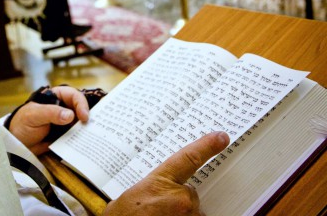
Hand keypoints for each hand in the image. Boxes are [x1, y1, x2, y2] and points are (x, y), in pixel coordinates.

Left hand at [8, 86, 89, 154]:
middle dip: (87, 117)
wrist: (16, 143)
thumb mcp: (34, 116)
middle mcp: (63, 108)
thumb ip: (51, 113)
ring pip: (80, 123)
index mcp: (55, 97)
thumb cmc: (22, 124)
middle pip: (80, 109)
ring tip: (91, 136)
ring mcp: (65, 122)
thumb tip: (70, 115)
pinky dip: (81, 139)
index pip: (73, 96)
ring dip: (85, 129)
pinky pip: (76, 136)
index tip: (84, 116)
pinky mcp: (65, 135)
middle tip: (91, 127)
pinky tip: (85, 144)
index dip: (81, 104)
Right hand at [103, 131, 229, 215]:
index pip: (189, 158)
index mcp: (161, 181)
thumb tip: (165, 190)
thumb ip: (154, 187)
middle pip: (190, 194)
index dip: (206, 146)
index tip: (221, 137)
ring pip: (192, 212)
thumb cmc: (123, 215)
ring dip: (180, 215)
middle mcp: (180, 197)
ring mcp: (188, 215)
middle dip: (177, 201)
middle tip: (157, 209)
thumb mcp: (134, 194)